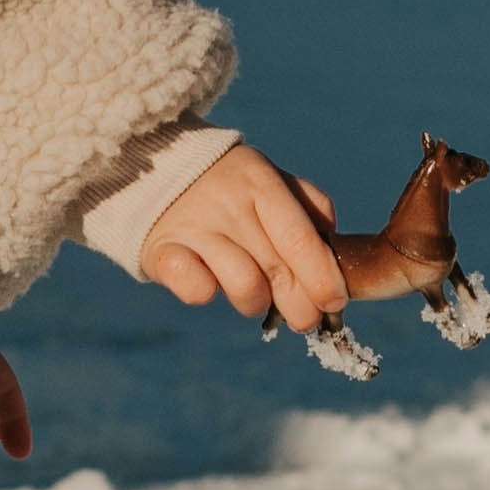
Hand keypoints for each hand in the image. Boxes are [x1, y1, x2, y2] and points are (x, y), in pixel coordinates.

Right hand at [137, 139, 345, 335]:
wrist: (153, 170)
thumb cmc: (230, 186)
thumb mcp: (270, 180)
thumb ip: (309, 207)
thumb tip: (337, 249)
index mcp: (259, 181)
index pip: (299, 238)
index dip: (322, 277)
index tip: (335, 303)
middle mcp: (227, 202)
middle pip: (277, 270)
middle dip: (301, 306)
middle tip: (305, 319)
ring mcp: (192, 226)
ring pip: (244, 287)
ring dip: (256, 302)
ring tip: (255, 294)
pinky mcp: (161, 251)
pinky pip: (195, 290)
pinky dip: (207, 294)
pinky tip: (210, 283)